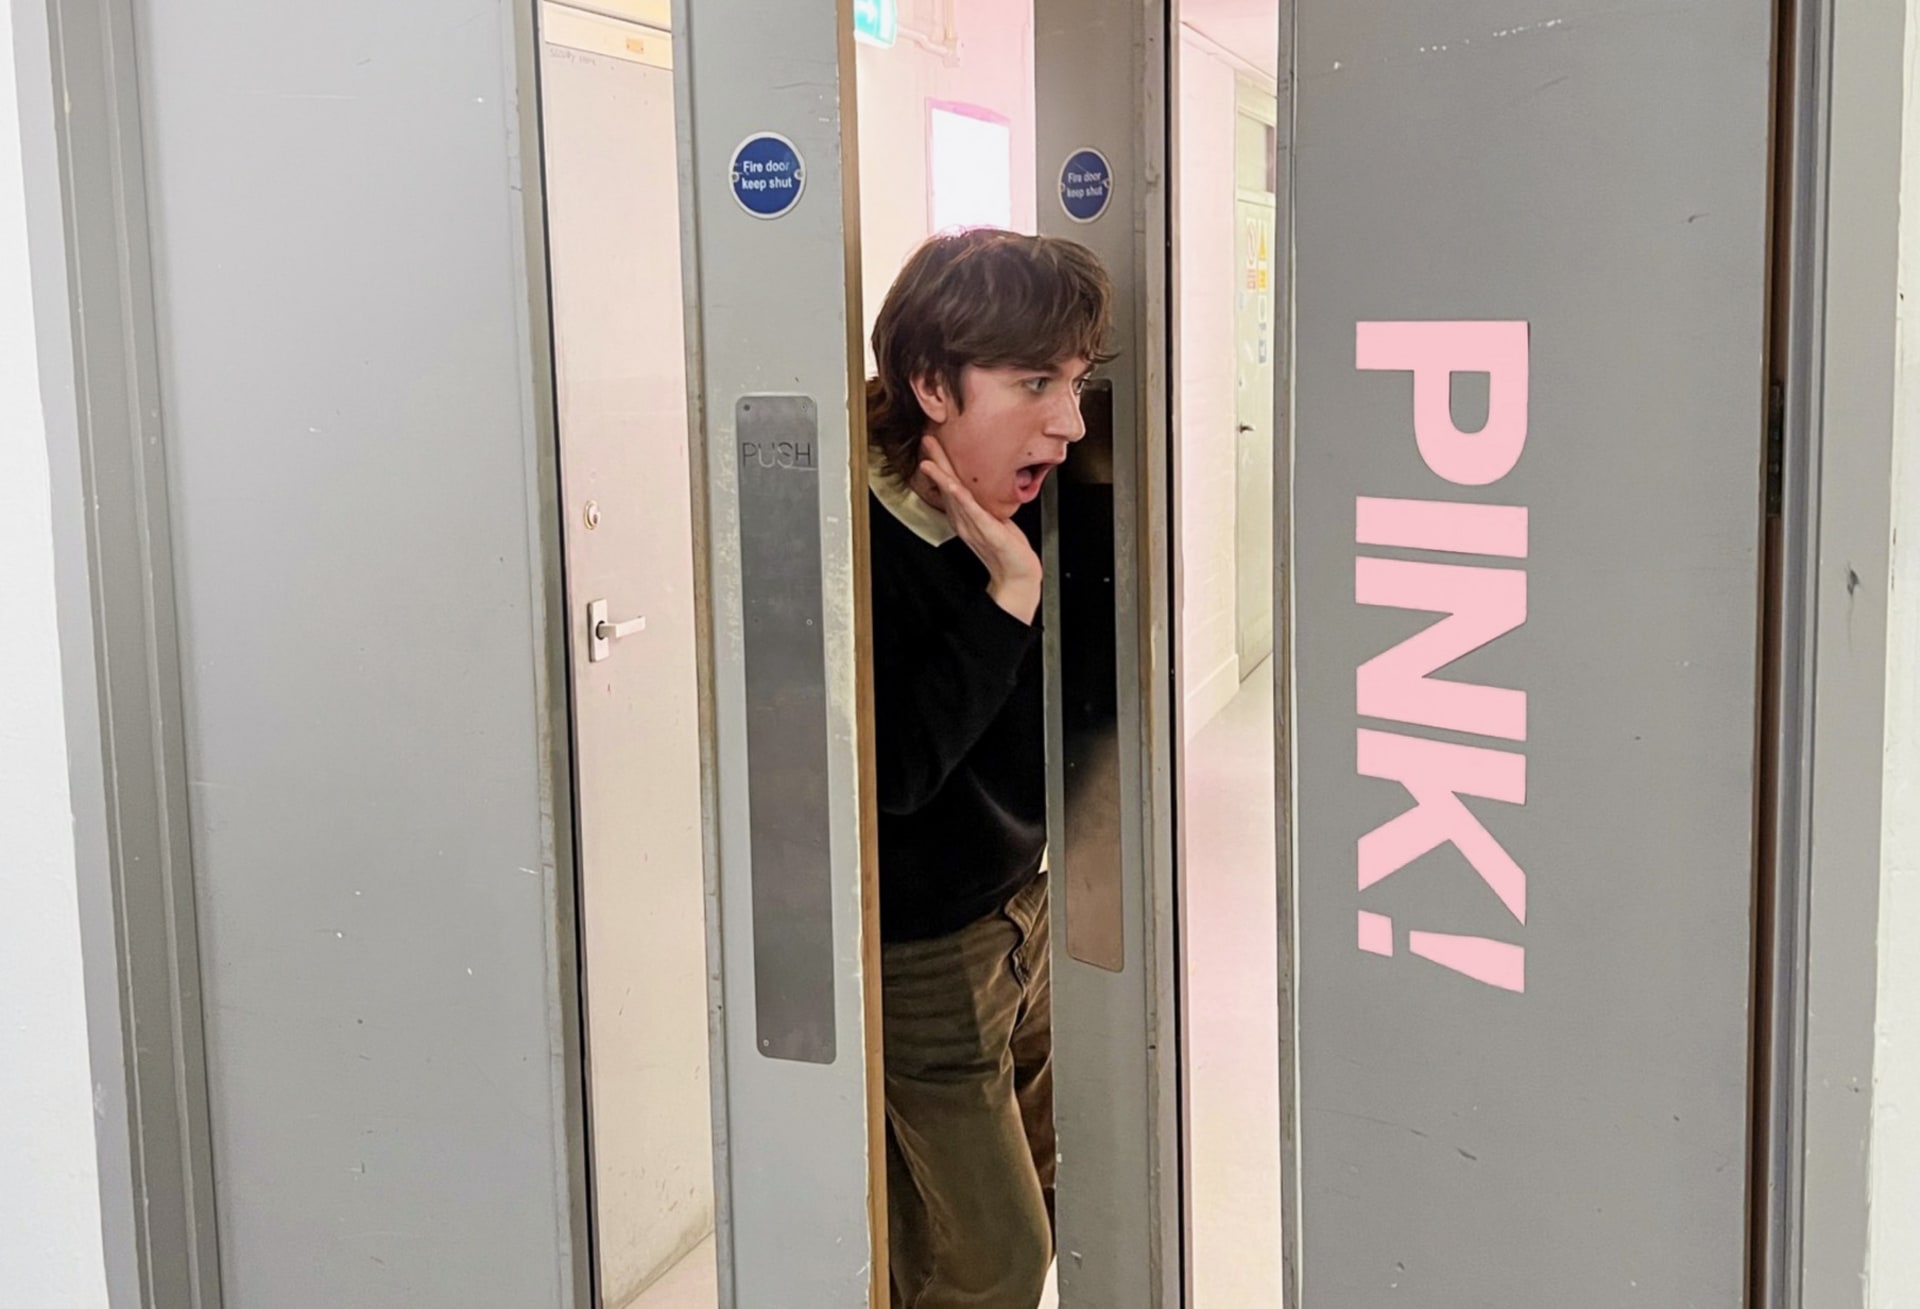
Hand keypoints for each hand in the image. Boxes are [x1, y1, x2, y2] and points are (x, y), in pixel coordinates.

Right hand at [920, 437, 1041, 623]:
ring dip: (941, 477)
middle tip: (926, 441)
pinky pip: (971, 511)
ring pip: (953, 497)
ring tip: (929, 460)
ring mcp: (973, 526)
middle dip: (936, 463)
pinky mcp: (986, 531)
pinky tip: (953, 486)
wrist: (1017, 575)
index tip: (933, 444)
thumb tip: (986, 485)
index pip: (949, 486)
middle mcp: (964, 521)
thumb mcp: (995, 518)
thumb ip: (985, 504)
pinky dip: (960, 498)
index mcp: (965, 516)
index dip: (941, 465)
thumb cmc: (1008, 548)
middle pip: (946, 487)